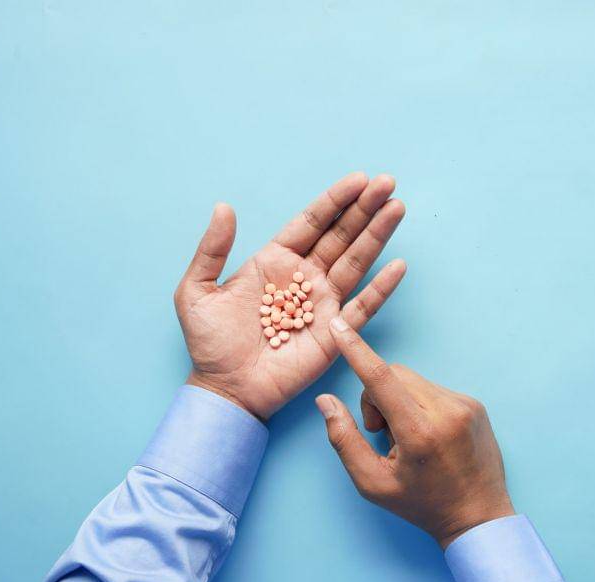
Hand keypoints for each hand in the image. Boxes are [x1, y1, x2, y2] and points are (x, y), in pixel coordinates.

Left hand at [175, 173, 406, 419]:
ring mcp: (322, 304)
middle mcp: (304, 278)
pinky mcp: (334, 334)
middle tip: (388, 183)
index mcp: (275, 262)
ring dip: (377, 236)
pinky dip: (381, 288)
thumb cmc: (209, 343)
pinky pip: (362, 307)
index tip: (359, 178)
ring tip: (397, 208)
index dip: (335, 200)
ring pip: (355, 262)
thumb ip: (211, 249)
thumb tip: (224, 206)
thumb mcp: (196, 291)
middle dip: (364, 209)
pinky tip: (398, 265)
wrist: (224, 388)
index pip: (312, 223)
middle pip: (340, 235)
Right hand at [314, 317, 514, 548]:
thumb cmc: (422, 505)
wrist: (479, 516)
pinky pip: (432, 389)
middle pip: (393, 375)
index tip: (339, 325)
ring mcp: (465, 404)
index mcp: (419, 432)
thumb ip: (344, 439)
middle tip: (381, 433)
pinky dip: (419, 404)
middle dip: (376, 396)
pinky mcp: (474, 403)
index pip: (380, 378)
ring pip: (412, 380)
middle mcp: (446, 411)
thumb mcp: (372, 483)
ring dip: (399, 400)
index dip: (355, 349)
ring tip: (408, 439)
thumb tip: (325, 401)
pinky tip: (428, 436)